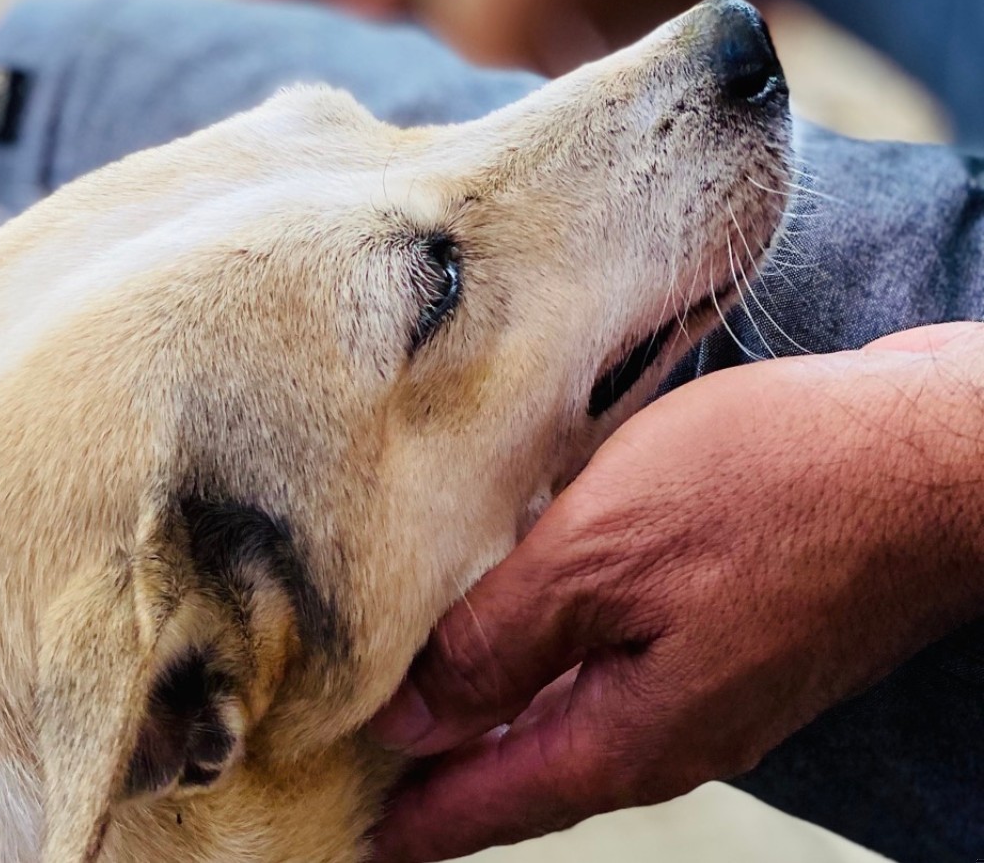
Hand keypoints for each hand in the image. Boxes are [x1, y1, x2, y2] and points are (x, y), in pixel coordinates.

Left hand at [370, 323, 983, 861]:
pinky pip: (619, 665)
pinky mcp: (738, 631)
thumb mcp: (601, 552)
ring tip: (425, 708)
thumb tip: (412, 721)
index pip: (494, 802)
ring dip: (498, 716)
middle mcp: (676, 732)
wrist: (941, 454)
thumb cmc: (777, 487)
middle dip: (447, 775)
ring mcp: (716, 686)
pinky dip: (554, 662)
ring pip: (575, 716)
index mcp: (633, 734)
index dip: (417, 820)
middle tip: (369, 771)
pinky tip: (521, 627)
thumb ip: (498, 641)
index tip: (354, 839)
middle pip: (533, 770)